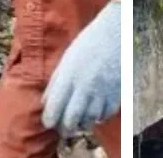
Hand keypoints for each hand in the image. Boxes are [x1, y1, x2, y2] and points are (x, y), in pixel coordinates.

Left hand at [42, 0, 120, 132]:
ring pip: (88, 121)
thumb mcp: (66, 60)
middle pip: (70, 120)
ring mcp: (101, 92)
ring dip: (82, 123)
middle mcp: (84, 87)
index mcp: (67, 77)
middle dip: (65, 129)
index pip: (54, 110)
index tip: (49, 122)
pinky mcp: (116, 93)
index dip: (49, 120)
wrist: (115, 32)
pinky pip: (105, 115)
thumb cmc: (87, 44)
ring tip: (80, 119)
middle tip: (64, 128)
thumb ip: (55, 83)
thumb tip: (46, 104)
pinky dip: (99, 117)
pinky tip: (96, 111)